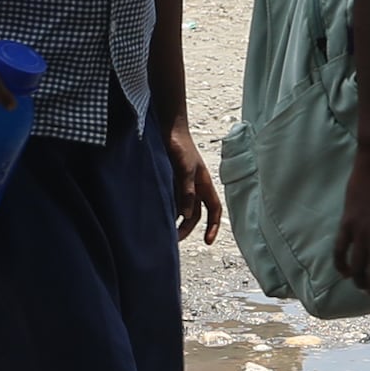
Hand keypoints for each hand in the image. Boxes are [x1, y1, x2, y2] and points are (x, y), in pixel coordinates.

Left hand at [165, 121, 225, 244]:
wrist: (166, 128)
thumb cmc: (180, 145)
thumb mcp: (185, 170)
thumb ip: (186, 192)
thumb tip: (186, 215)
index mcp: (204, 185)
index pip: (213, 210)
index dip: (213, 226)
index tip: (207, 241)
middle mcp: (194, 187)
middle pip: (194, 214)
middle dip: (186, 228)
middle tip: (174, 240)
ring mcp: (180, 185)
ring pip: (180, 209)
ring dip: (174, 221)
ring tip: (163, 232)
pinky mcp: (168, 182)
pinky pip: (168, 200)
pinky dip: (165, 210)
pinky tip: (155, 216)